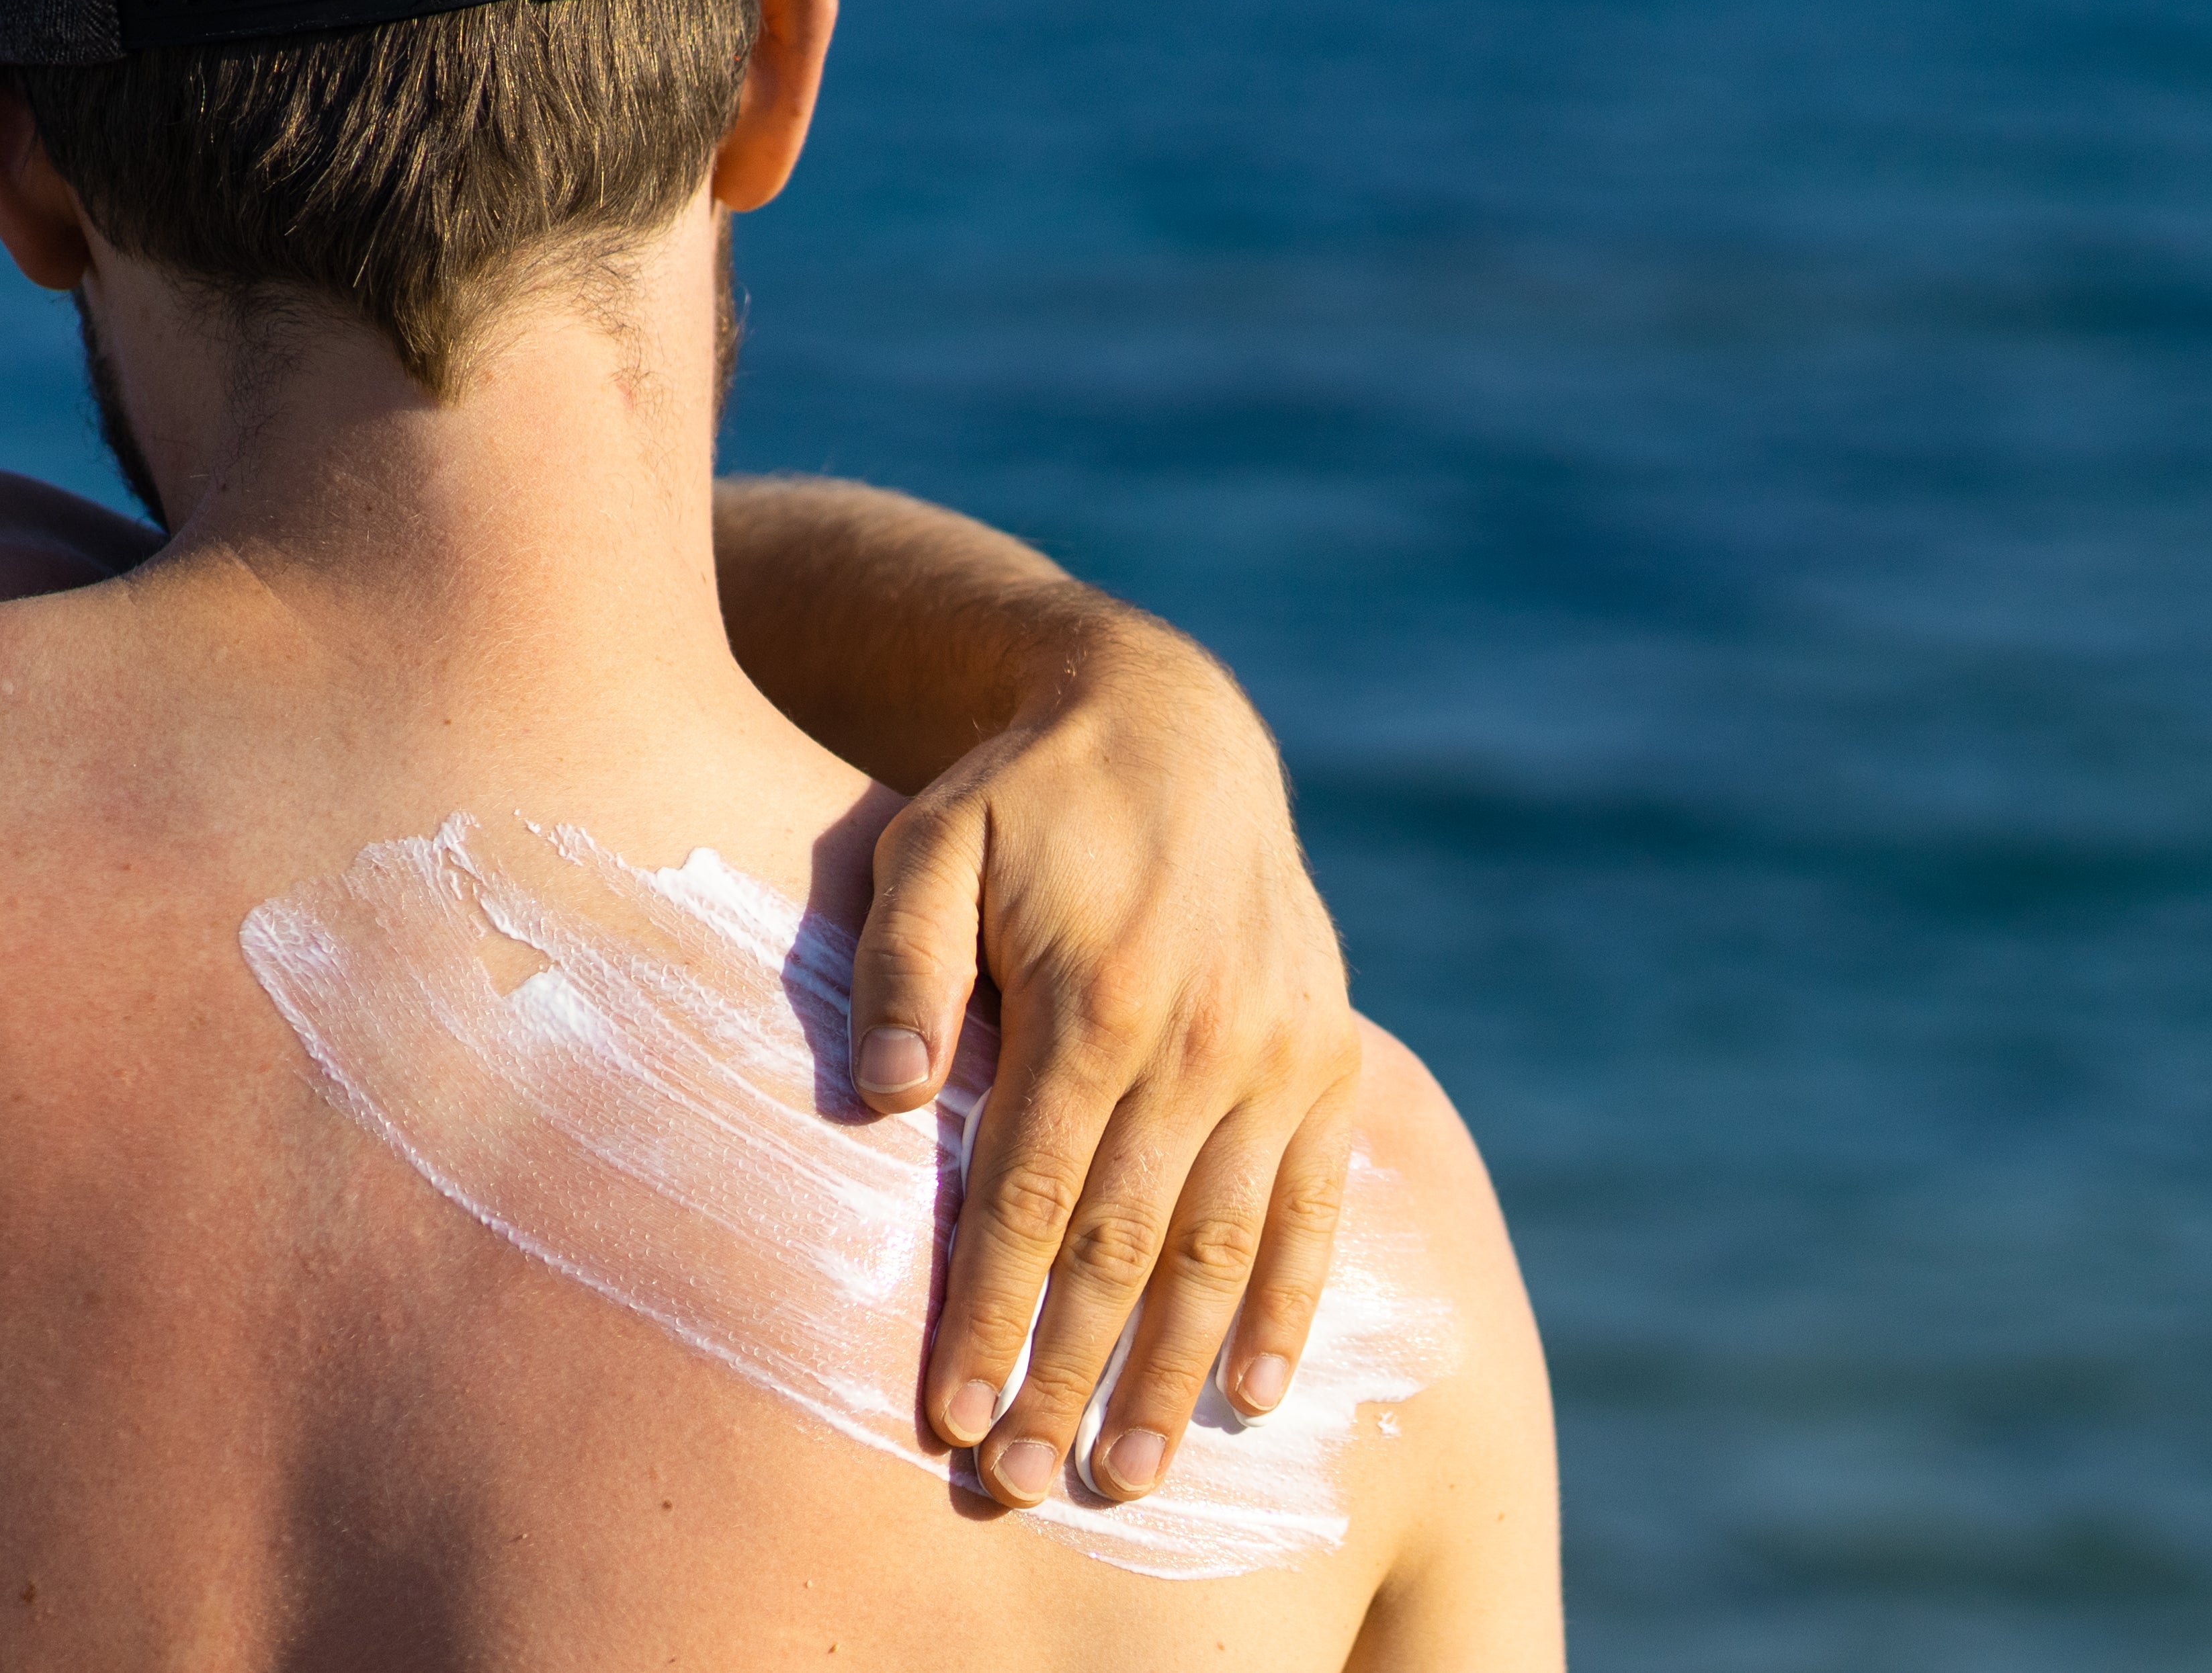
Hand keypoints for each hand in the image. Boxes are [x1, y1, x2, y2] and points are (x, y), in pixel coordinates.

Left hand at [845, 612, 1358, 1508]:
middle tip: (1024, 1483)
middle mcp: (1203, 1039)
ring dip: (1173, 1371)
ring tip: (1125, 1473)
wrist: (1174, 727)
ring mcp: (1278, 1053)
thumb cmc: (1027, 796)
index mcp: (1099, 998)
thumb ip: (902, 964)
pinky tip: (1257, 1394)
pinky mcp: (1328, 1057)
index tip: (951, 1419)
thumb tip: (883, 1099)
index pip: (1029, 1196)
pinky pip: (1318, 1202)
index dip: (987, 1314)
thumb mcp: (933, 839)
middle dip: (1068, 1374)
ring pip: (1222, 1244)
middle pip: (1123, 1244)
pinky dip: (1292, 1303)